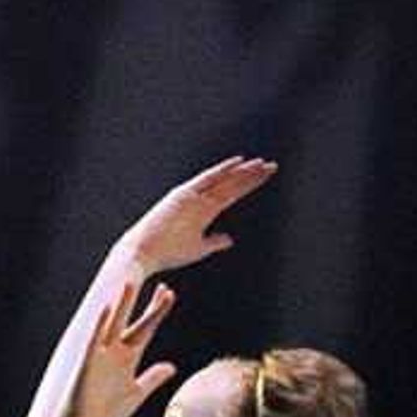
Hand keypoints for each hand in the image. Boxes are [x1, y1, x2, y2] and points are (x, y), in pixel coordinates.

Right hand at [62, 279, 178, 416]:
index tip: (169, 294)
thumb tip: (171, 367)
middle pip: (135, 323)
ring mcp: (100, 356)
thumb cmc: (104, 415)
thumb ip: (152, 378)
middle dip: (149, 306)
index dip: (157, 311)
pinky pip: (93, 341)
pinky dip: (99, 325)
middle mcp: (114, 352)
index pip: (146, 328)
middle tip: (163, 287)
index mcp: (127, 358)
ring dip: (122, 305)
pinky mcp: (87, 364)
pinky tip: (105, 309)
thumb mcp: (134, 394)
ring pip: (114, 325)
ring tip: (130, 283)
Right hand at [114, 155, 274, 275]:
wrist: (143, 253)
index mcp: (205, 212)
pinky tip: (238, 163)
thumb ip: (214, 242)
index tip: (266, 176)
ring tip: (262, 164)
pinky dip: (222, 170)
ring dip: (242, 172)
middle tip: (272, 167)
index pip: (233, 193)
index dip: (250, 184)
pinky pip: (207, 179)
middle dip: (252, 176)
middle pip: (232, 184)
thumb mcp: (197, 249)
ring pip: (223, 180)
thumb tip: (230, 239)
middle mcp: (201, 200)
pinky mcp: (183, 194)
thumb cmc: (167, 254)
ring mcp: (192, 195)